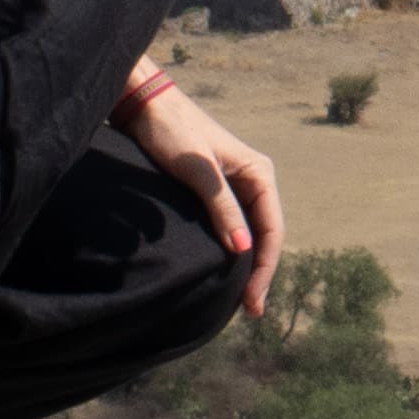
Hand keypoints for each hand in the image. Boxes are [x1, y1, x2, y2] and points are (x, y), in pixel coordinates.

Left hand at [127, 83, 284, 317]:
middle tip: (249, 312)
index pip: (272, 230)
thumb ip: (221, 208)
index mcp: (258, 172)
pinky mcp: (216, 191)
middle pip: (266, 235)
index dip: (265, 268)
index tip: (252, 302)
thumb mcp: (198, 171)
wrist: (146, 106)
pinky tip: (225, 272)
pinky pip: (233, 227)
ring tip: (240, 300)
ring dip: (248, 265)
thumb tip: (242, 250)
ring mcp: (236, 185)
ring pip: (251, 233)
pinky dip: (233, 252)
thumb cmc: (173, 132)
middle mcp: (253, 179)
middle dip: (260, 272)